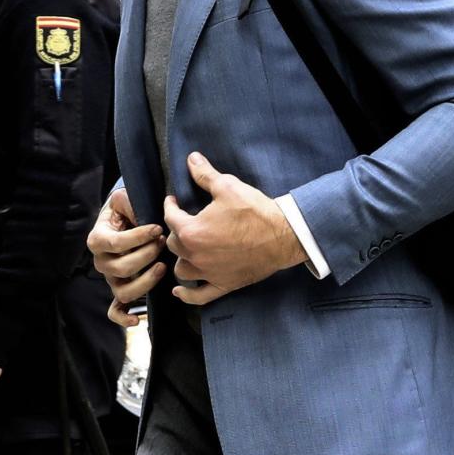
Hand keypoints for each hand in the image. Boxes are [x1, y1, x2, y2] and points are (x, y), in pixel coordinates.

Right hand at [88, 186, 166, 326]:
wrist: (123, 220)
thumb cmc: (125, 210)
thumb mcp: (123, 199)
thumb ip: (127, 202)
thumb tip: (138, 213)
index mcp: (97, 240)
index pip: (115, 244)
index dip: (138, 237)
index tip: (157, 228)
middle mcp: (101, 262)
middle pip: (121, 268)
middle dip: (146, 255)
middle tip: (162, 243)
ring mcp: (111, 279)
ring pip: (123, 291)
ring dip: (145, 282)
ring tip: (162, 266)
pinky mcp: (120, 290)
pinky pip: (116, 311)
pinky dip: (124, 319)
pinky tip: (138, 321)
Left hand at [165, 152, 304, 307]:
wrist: (283, 236)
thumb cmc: (255, 211)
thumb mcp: (228, 186)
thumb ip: (205, 175)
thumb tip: (191, 159)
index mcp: (191, 231)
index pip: (170, 217)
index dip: (170, 206)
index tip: (173, 200)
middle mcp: (195, 255)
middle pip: (173, 244)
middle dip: (176, 231)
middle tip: (183, 223)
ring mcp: (208, 273)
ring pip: (182, 270)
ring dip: (181, 259)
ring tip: (186, 250)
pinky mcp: (223, 285)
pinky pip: (198, 296)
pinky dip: (187, 294)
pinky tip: (179, 290)